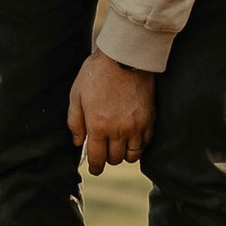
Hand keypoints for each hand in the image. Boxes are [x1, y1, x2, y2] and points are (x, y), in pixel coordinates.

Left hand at [68, 50, 155, 174]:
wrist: (124, 57)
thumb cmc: (97, 73)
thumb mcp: (76, 94)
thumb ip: (75, 121)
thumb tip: (77, 141)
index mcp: (98, 126)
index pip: (97, 159)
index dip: (95, 167)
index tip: (95, 169)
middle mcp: (118, 131)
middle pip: (114, 159)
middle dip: (107, 158)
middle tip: (104, 150)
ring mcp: (136, 127)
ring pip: (132, 156)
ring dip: (124, 154)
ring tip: (119, 145)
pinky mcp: (149, 120)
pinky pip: (145, 144)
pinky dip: (138, 145)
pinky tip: (132, 137)